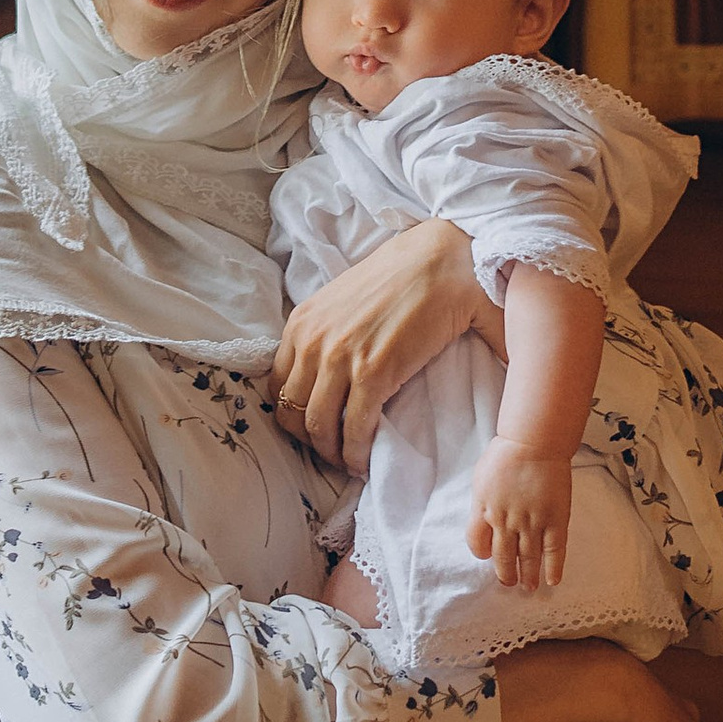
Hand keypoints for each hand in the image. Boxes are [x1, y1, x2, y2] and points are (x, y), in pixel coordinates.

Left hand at [275, 220, 494, 469]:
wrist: (444, 260)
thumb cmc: (405, 278)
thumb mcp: (346, 302)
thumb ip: (332, 334)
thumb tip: (336, 375)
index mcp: (303, 323)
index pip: (278, 386)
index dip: (294, 416)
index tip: (316, 430)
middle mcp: (312, 341)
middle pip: (290, 413)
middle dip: (310, 442)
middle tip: (334, 453)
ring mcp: (339, 358)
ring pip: (316, 426)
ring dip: (332, 453)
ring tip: (351, 461)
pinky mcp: (372, 372)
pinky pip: (353, 429)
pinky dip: (356, 453)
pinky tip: (366, 460)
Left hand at [470, 440, 572, 589]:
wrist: (534, 443)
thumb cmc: (506, 454)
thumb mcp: (481, 478)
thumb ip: (482, 502)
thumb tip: (484, 517)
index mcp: (484, 510)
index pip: (477, 543)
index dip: (482, 553)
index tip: (488, 556)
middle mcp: (505, 522)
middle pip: (503, 556)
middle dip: (506, 573)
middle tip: (510, 584)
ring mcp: (531, 522)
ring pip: (528, 558)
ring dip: (529, 576)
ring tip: (529, 588)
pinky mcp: (554, 520)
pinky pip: (553, 550)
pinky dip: (553, 567)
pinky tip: (553, 580)